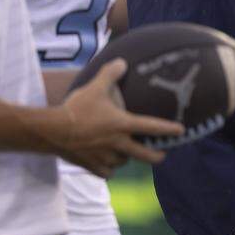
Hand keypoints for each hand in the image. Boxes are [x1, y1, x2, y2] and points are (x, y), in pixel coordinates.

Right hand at [49, 59, 182, 176]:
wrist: (52, 131)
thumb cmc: (76, 108)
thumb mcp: (94, 87)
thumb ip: (110, 74)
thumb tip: (122, 62)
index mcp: (123, 125)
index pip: (152, 126)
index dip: (169, 129)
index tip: (181, 131)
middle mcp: (119, 144)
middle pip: (146, 155)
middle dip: (157, 155)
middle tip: (161, 154)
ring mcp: (106, 157)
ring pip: (124, 162)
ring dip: (126, 158)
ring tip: (125, 153)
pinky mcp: (93, 167)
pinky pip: (107, 172)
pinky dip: (108, 169)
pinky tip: (106, 164)